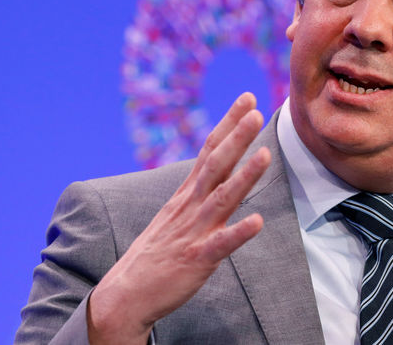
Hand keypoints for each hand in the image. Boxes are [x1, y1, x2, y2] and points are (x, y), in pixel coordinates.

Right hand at [87, 93, 270, 343]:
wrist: (125, 294)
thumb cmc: (156, 253)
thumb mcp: (177, 213)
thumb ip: (199, 190)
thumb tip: (219, 166)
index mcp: (187, 194)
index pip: (210, 150)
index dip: (229, 124)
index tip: (247, 98)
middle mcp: (191, 206)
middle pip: (216, 165)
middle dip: (237, 138)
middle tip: (256, 112)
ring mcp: (194, 231)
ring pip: (222, 198)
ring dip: (244, 176)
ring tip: (266, 154)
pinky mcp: (197, 259)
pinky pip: (220, 244)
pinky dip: (238, 232)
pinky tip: (257, 222)